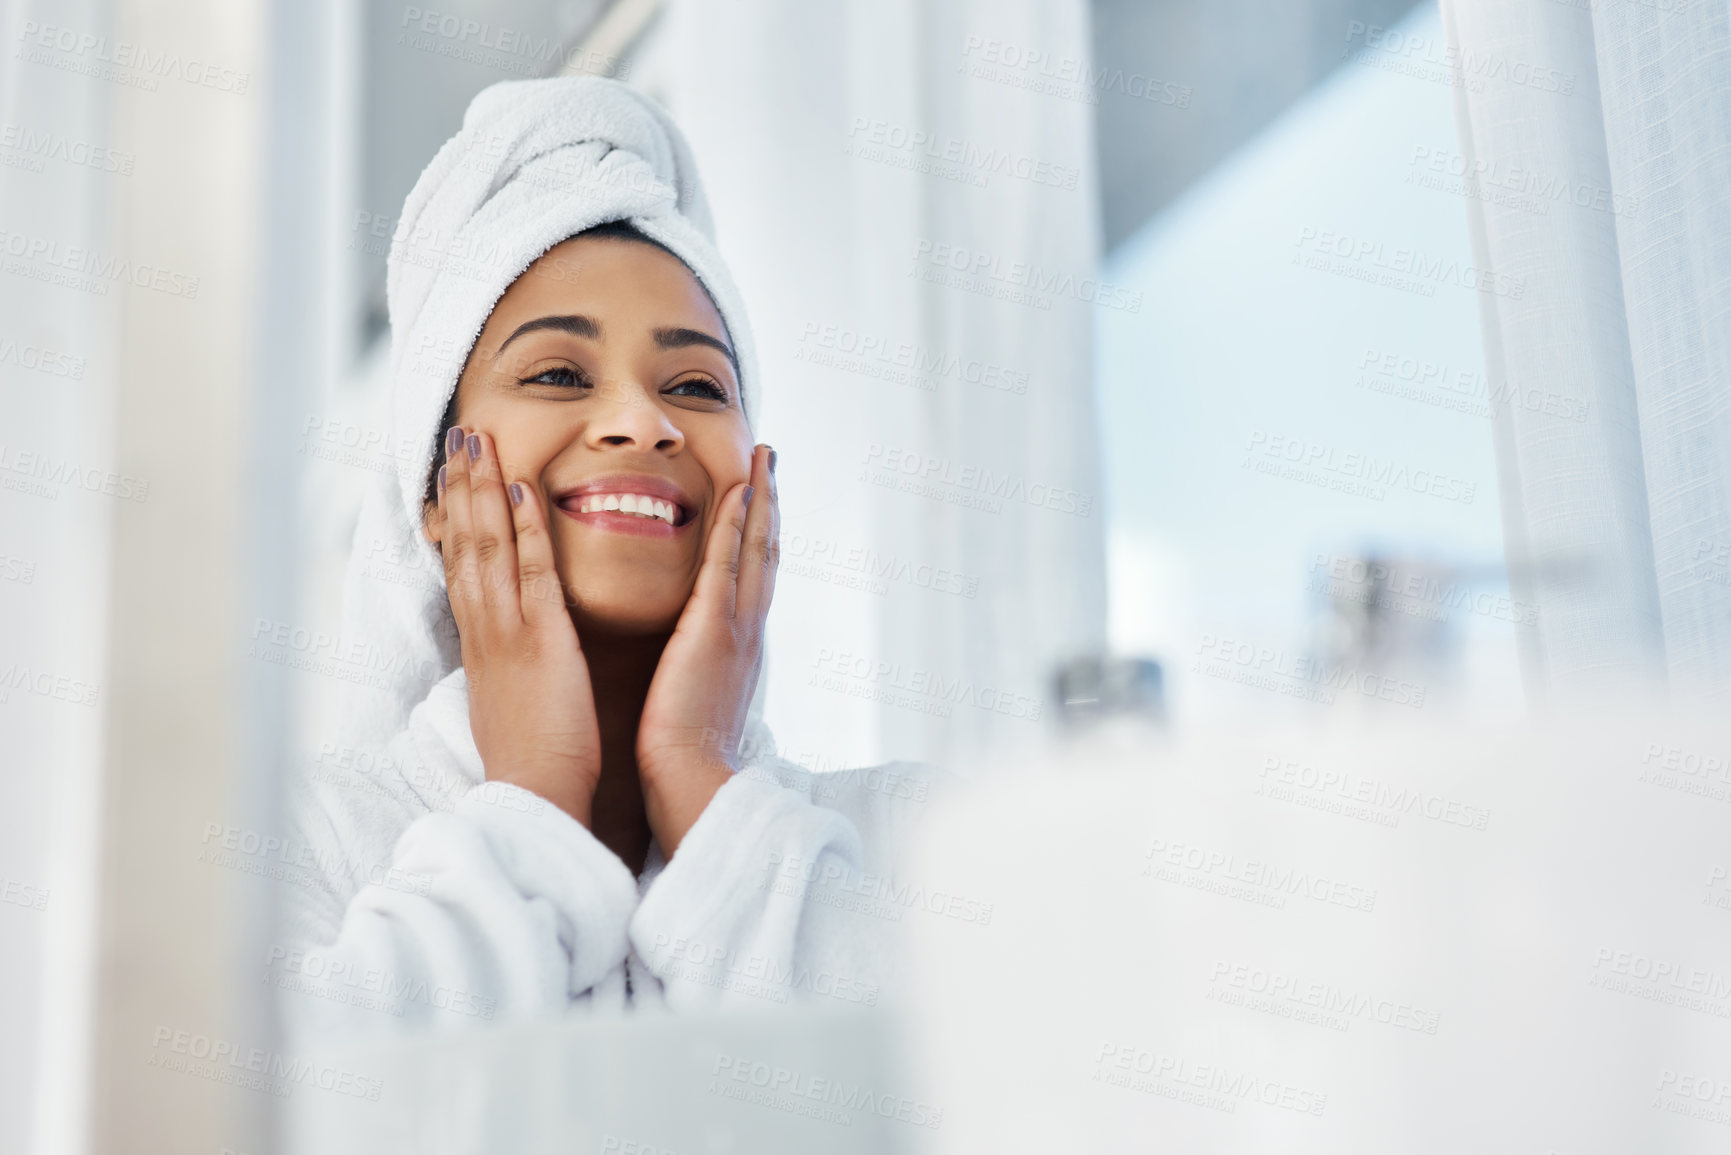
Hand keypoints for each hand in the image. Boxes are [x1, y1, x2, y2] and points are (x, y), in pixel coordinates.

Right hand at [435, 426, 603, 824]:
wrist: (535, 797)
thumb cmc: (534, 758)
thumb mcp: (512, 700)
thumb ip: (512, 665)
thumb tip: (514, 648)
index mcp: (481, 644)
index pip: (463, 566)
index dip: (457, 516)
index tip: (454, 474)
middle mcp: (484, 630)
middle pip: (465, 543)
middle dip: (461, 486)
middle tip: (458, 436)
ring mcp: (507, 633)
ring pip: (487, 547)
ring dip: (482, 490)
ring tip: (478, 442)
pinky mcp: (540, 642)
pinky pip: (530, 575)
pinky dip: (523, 531)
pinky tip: (522, 492)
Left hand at [636, 443, 778, 854]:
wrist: (692, 786)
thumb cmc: (685, 761)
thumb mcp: (694, 707)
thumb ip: (694, 677)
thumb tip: (687, 669)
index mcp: (740, 650)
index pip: (753, 580)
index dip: (759, 536)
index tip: (759, 499)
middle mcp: (747, 632)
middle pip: (767, 553)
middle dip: (770, 504)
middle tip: (772, 461)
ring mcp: (735, 629)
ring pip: (756, 549)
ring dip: (760, 500)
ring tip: (764, 459)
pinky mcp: (712, 632)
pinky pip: (726, 565)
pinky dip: (734, 526)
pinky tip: (736, 491)